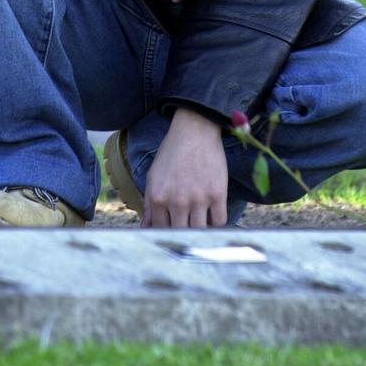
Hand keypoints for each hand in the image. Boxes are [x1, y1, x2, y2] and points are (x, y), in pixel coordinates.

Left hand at [141, 108, 227, 227]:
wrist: (195, 131)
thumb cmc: (172, 153)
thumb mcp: (153, 176)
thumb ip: (149, 203)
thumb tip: (146, 227)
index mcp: (158, 197)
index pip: (161, 230)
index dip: (166, 233)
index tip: (171, 232)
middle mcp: (177, 201)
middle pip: (180, 233)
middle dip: (182, 233)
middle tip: (186, 229)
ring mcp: (199, 198)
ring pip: (199, 231)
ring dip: (199, 230)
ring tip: (199, 223)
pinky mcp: (217, 194)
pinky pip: (219, 221)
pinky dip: (216, 223)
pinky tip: (212, 216)